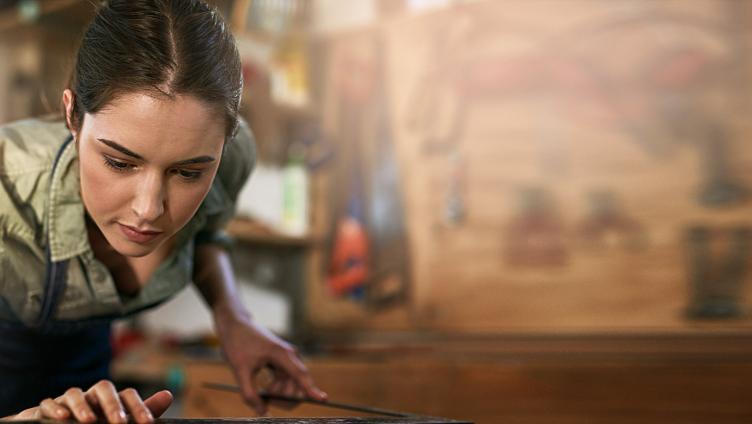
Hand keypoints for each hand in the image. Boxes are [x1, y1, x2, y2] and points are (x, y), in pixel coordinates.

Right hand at [7, 380, 172, 422]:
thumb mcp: (119, 421)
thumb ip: (142, 411)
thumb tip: (168, 394)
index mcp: (110, 400)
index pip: (127, 395)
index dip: (139, 407)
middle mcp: (90, 396)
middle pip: (103, 388)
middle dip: (112, 404)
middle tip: (120, 423)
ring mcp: (67, 401)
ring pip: (74, 393)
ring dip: (82, 406)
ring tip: (90, 422)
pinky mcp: (45, 409)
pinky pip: (48, 402)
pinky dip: (54, 408)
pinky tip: (62, 418)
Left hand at [216, 315, 326, 415]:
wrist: (235, 323)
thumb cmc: (238, 343)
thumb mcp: (240, 371)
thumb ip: (250, 394)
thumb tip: (262, 412)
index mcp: (284, 355)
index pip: (301, 376)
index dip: (312, 390)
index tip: (324, 399)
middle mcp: (291, 356)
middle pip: (298, 387)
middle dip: (283, 397)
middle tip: (263, 396)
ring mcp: (288, 359)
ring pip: (292, 386)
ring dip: (278, 393)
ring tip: (261, 387)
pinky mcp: (283, 362)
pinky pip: (287, 382)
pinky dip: (276, 388)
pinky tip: (265, 384)